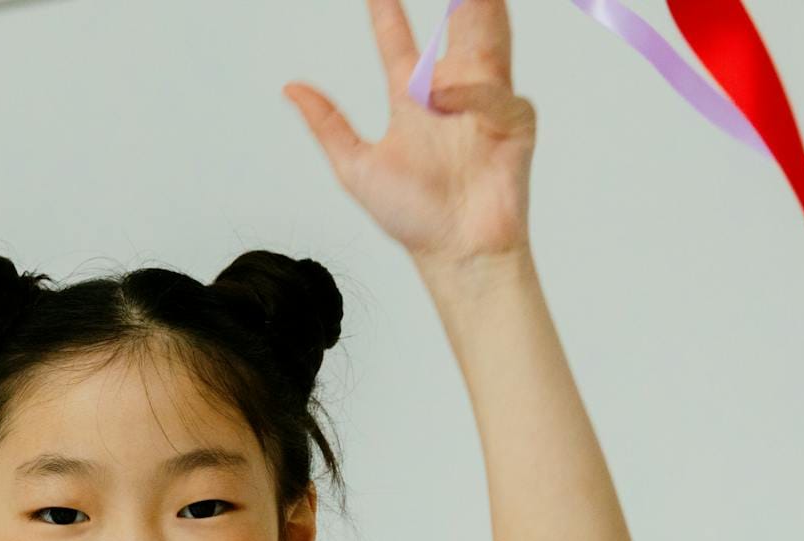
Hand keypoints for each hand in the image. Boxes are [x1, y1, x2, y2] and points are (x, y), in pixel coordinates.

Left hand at [284, 0, 537, 268]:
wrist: (455, 253)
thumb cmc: (413, 219)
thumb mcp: (356, 167)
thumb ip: (327, 124)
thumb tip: (290, 87)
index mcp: (411, 101)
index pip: (397, 44)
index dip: (386, 13)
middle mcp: (449, 95)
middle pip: (455, 28)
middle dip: (459, 0)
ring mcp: (484, 106)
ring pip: (489, 42)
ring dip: (482, 13)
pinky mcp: (513, 124)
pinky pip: (498, 95)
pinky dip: (475, 93)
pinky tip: (448, 96)